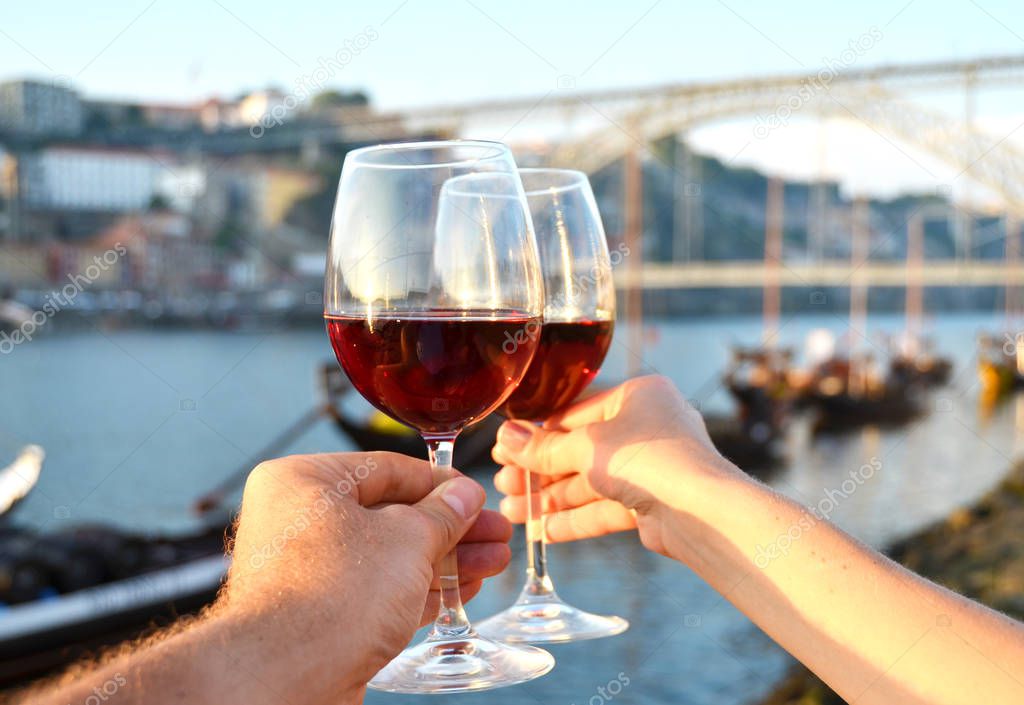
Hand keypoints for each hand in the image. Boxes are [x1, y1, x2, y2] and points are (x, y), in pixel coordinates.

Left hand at [224, 452, 510, 701]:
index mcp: (303, 482)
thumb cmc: (332, 597)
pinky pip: (378, 592)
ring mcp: (307, 572)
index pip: (385, 468)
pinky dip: (420, 590)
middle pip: (391, 515)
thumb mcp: (406, 541)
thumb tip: (466, 495)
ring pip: (389, 557)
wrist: (285, 680)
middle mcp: (297, 522)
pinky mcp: (319, 616)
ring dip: (444, 560)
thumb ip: (442, 514)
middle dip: (451, 528)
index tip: (477, 494)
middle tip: (495, 531)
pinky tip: (462, 590)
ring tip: (493, 562)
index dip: (439, 483)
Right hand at [492, 375, 740, 554]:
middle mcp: (647, 428)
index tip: (505, 451)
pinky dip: (574, 520)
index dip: (537, 434)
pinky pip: (605, 509)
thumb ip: (544, 447)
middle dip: (539, 472)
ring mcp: (651, 469)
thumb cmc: (649, 459)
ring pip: (590, 484)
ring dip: (550, 499)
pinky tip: (541, 533)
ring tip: (512, 513)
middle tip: (503, 486)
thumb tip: (506, 438)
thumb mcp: (586, 447)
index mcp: (638, 396)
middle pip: (580, 451)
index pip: (576, 413)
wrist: (702, 512)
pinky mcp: (652, 505)